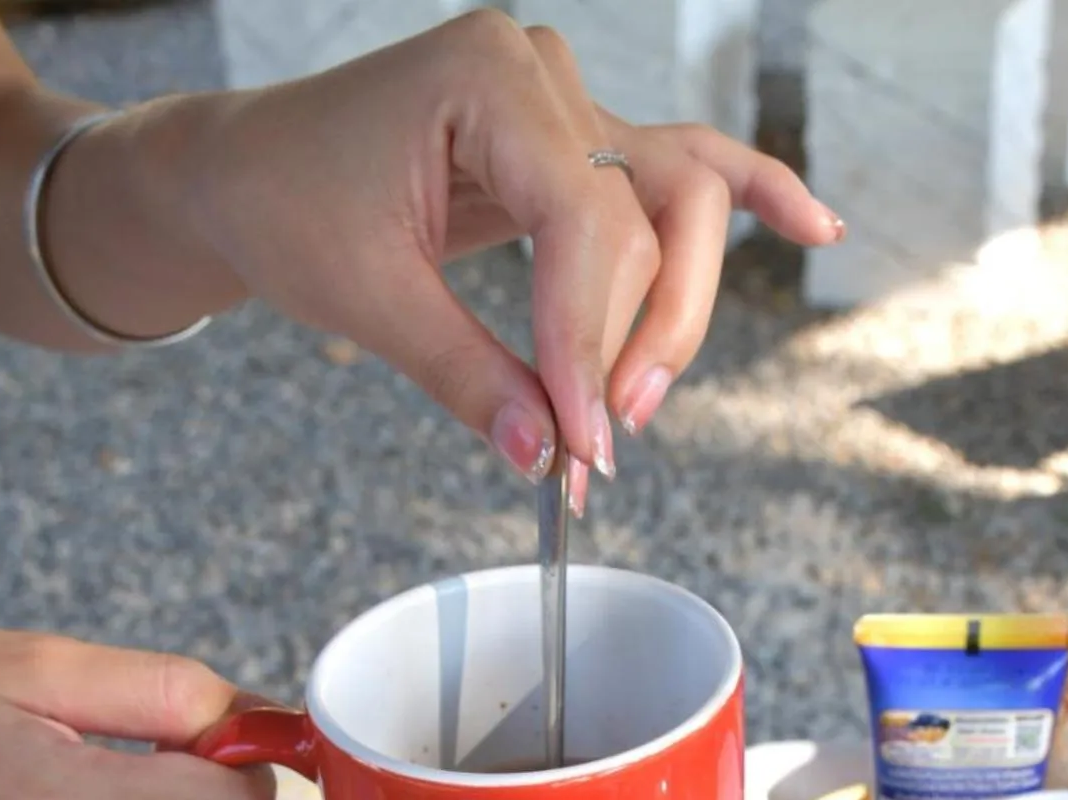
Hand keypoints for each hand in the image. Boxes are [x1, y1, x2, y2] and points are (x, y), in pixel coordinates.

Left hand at [174, 13, 841, 499]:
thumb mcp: (367, 299)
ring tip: (638, 407)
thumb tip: (547, 456)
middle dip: (633, 342)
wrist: (249, 171)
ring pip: (680, 204)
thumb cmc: (288, 205)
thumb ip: (468, 376)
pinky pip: (686, 168)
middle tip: (600, 444)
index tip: (579, 444)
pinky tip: (818, 226)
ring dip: (676, 312)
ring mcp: (571, 106)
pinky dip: (754, 198)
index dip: (589, 342)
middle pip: (649, 214)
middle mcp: (542, 75)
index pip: (582, 219)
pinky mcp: (581, 147)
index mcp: (484, 76)